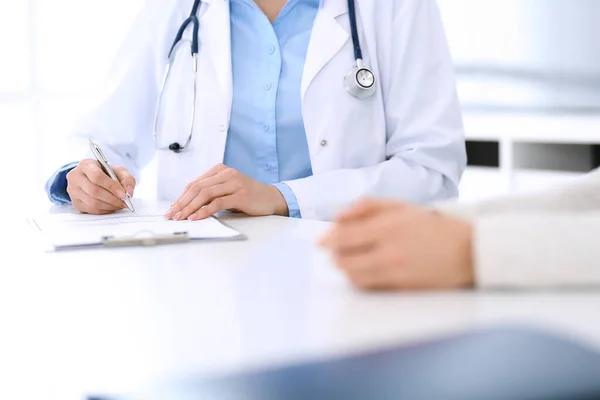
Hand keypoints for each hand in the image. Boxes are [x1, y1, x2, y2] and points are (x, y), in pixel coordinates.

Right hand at [66, 159, 135, 214]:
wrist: (92, 178)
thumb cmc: (106, 173)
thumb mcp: (118, 170)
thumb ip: (127, 179)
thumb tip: (129, 192)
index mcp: (86, 165)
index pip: (97, 176)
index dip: (111, 186)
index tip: (123, 194)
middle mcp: (76, 176)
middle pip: (94, 191)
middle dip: (112, 199)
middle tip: (124, 202)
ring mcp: (73, 190)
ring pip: (92, 202)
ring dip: (109, 206)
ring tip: (120, 204)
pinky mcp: (75, 202)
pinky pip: (91, 209)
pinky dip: (104, 210)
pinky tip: (111, 207)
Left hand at [165, 164, 288, 220]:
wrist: (272, 198)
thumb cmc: (248, 196)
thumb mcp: (227, 190)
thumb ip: (211, 193)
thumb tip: (187, 205)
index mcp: (220, 170)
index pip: (195, 183)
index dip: (181, 197)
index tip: (172, 209)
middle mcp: (227, 173)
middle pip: (197, 187)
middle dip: (182, 202)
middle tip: (172, 215)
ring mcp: (234, 183)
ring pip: (205, 194)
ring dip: (190, 207)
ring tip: (181, 217)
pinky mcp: (241, 195)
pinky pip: (218, 202)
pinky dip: (205, 210)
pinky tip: (197, 217)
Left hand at [319, 199, 474, 290]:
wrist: (468, 251)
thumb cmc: (432, 226)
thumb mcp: (401, 206)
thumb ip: (368, 206)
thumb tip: (338, 215)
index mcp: (387, 227)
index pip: (343, 237)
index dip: (327, 240)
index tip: (320, 242)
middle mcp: (388, 251)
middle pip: (344, 259)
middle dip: (335, 255)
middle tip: (336, 251)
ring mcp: (394, 272)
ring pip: (353, 276)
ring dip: (346, 269)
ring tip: (352, 261)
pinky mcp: (401, 288)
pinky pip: (369, 287)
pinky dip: (361, 280)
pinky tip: (366, 272)